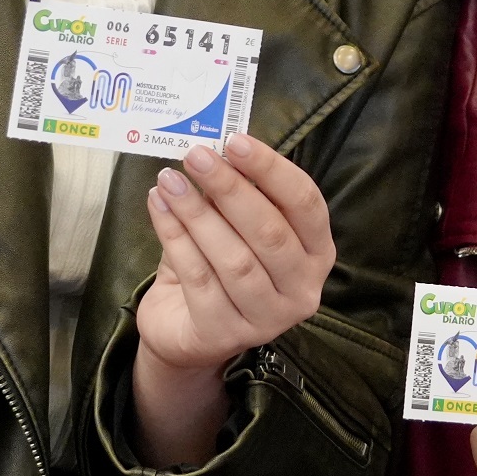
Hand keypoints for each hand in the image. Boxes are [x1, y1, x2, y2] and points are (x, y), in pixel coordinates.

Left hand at [131, 133, 334, 465]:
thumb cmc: (218, 266)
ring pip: (234, 258)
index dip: (272, 170)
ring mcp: (267, 319)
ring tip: (169, 181)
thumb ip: (235, 192)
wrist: (185, 329)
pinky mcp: (225, 334)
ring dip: (197, 213)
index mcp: (317, 253)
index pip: (305, 204)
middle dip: (230, 189)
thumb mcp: (235, 225)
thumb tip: (214, 147)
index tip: (235, 141)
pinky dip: (175, 238)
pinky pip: (199, 278)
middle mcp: (302, 289)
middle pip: (270, 232)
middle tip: (196, 156)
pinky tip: (159, 208)